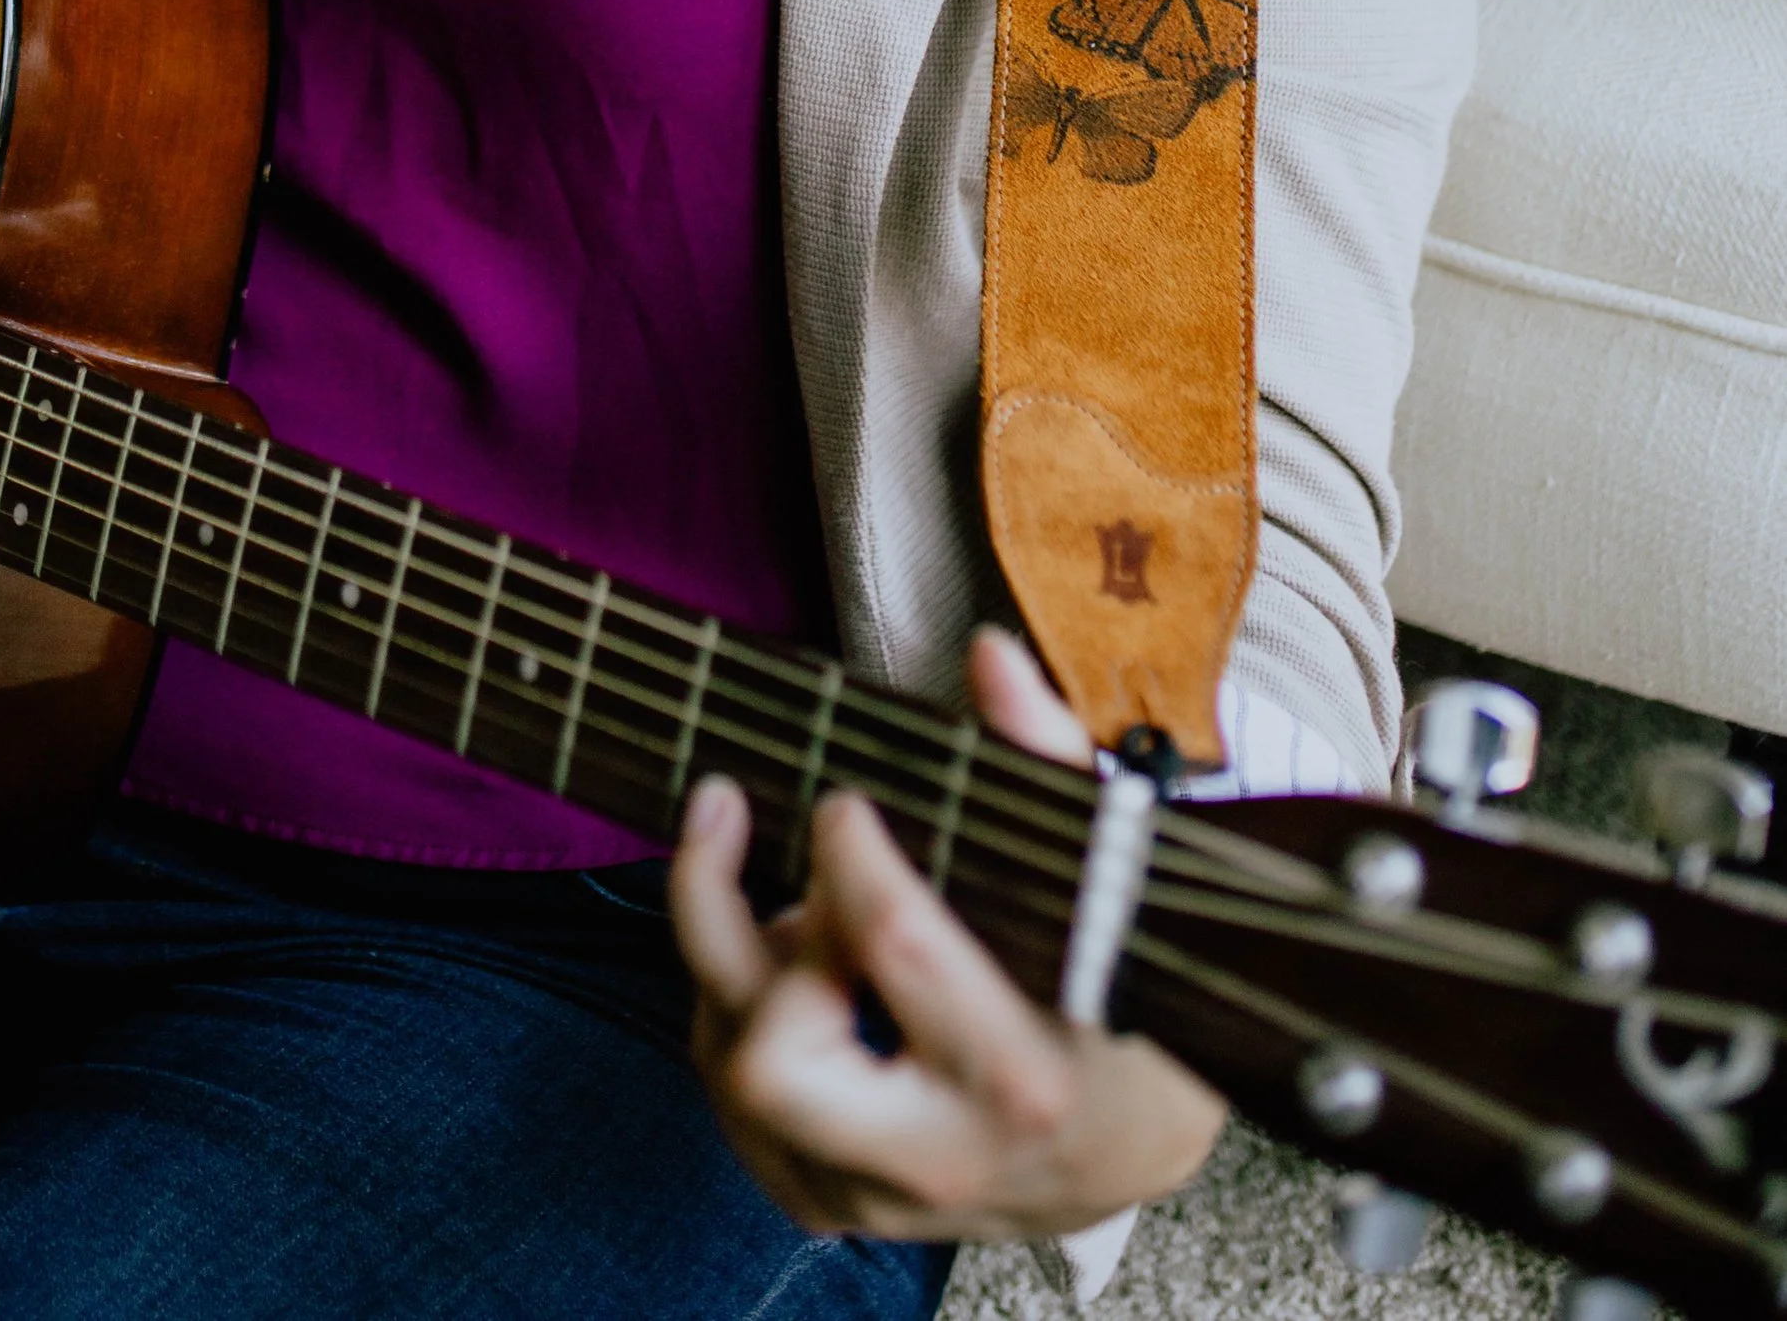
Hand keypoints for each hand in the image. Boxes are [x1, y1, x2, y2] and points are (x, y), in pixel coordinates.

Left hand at [668, 627, 1225, 1244]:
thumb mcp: (1117, 890)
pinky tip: (780, 956)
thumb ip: (1047, 763)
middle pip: (773, 1057)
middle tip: (738, 815)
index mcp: (1019, 1075)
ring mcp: (877, 1195)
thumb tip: (988, 658)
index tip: (845, 800)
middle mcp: (941, 1154)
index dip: (847, 851)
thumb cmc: (1127, 1001)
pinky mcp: (834, 1205)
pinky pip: (732, 1110)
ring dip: (729, 957)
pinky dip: (733, 1017)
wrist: (1134, 1147)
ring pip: (733, 1076)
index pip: (893, 947)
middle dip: (734, 924)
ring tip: (778, 885)